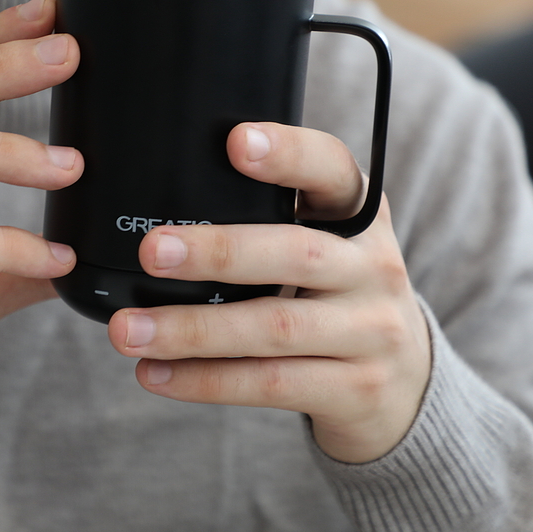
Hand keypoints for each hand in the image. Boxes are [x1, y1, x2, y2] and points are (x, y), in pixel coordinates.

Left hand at [106, 122, 430, 463]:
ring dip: (192, 331)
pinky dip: (206, 380)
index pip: (332, 169)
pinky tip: (155, 374)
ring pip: (274, 328)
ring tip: (127, 330)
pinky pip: (270, 384)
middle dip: (219, 251)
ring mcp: (371, 332)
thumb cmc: (336, 294)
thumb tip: (161, 199)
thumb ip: (272, 217)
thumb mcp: (327, 241)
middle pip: (295, 253)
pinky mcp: (355, 389)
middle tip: (152, 250)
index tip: (235, 142)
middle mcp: (375, 267)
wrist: (405, 382)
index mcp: (360, 213)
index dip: (288, 154)